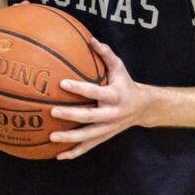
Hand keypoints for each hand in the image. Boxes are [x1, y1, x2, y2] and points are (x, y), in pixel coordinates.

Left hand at [49, 39, 148, 158]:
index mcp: (114, 96)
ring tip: (51, 137)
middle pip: (89, 117)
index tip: (63, 82)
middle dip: (71, 116)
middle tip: (53, 112)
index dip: (79, 88)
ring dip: (70, 139)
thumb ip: (106, 54)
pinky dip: (74, 152)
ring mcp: (108, 128)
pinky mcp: (104, 137)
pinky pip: (88, 147)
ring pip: (88, 136)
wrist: (143, 108)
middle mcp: (111, 114)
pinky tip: (58, 155)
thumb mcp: (119, 67)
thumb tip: (90, 39)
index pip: (95, 91)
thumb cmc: (125, 83)